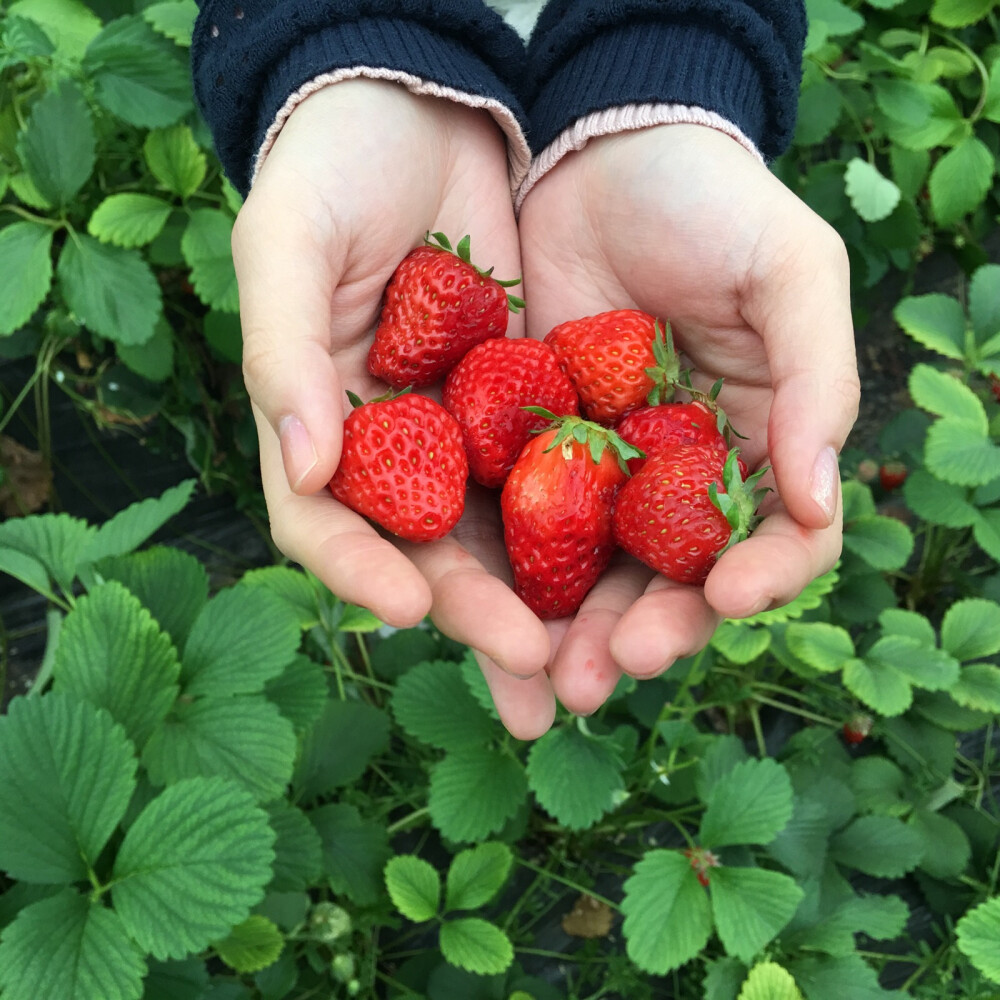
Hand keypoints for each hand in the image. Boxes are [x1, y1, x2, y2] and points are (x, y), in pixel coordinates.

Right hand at [233, 79, 552, 733]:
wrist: (423, 111)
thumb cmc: (331, 168)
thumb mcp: (286, 243)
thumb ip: (283, 353)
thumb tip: (301, 468)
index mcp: (323, 423)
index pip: (328, 523)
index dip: (362, 570)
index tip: (412, 606)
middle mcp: (395, 447)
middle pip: (431, 555)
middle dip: (480, 618)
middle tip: (534, 670)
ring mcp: (465, 434)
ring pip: (506, 539)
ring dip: (545, 607)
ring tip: (587, 670)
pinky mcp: (532, 409)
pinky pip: (565, 480)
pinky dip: (593, 529)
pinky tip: (637, 572)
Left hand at [515, 123, 860, 716]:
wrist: (602, 150)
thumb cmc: (713, 201)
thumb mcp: (790, 271)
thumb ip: (817, 381)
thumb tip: (821, 502)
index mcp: (755, 443)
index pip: (774, 539)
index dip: (758, 578)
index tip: (722, 597)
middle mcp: (679, 475)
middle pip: (673, 579)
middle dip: (648, 629)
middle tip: (610, 669)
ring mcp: (602, 470)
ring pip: (594, 571)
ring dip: (573, 629)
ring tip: (548, 677)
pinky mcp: (530, 450)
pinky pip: (521, 522)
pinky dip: (508, 572)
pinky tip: (484, 609)